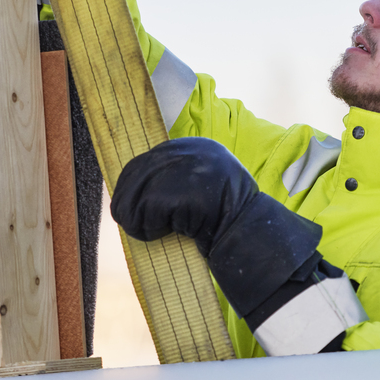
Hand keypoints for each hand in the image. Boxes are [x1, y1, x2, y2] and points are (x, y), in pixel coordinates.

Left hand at [111, 137, 321, 316]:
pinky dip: (150, 231)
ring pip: (132, 199)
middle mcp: (185, 150)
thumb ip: (176, 178)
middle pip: (131, 179)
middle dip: (133, 208)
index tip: (137, 212)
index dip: (133, 191)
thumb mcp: (204, 184)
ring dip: (141, 223)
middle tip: (148, 227)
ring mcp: (181, 168)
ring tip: (164, 231)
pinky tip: (172, 232)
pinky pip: (143, 216)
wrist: (250, 232)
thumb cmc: (226, 217)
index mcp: (193, 146)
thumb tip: (130, 193)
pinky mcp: (176, 190)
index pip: (141, 163)